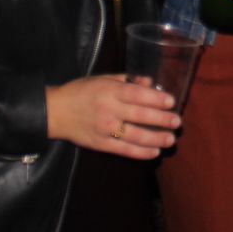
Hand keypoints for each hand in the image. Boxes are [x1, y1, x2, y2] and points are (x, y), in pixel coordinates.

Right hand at [46, 74, 181, 158]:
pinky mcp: (101, 144)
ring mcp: (105, 129)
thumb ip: (126, 80)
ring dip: (155, 138)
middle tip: (177, 122)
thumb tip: (149, 82)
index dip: (156, 99)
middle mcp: (109, 110)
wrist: (55, 112)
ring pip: (135, 135)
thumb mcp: (103, 79)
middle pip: (140, 116)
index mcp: (110, 91)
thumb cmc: (81, 91)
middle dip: (161, 119)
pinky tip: (154, 152)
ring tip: (170, 139)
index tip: (171, 102)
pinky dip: (140, 152)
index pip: (137, 95)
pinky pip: (124, 150)